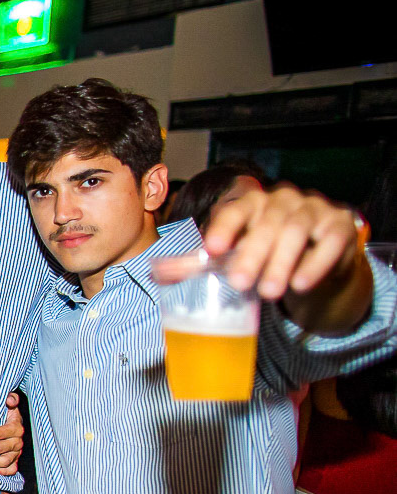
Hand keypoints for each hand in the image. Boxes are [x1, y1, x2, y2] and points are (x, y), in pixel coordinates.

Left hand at [0, 391, 23, 475]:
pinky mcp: (16, 461)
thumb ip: (11, 399)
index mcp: (16, 427)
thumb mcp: (9, 405)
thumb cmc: (6, 414)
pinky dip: (4, 472)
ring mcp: (17, 452)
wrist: (14, 425)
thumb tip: (10, 398)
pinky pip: (12, 469)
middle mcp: (18, 441)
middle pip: (0, 447)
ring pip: (5, 460)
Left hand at [162, 182, 363, 300]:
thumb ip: (197, 262)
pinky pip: (329, 241)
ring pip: (296, 231)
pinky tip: (301, 284)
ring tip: (268, 292)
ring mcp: (313, 210)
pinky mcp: (339, 227)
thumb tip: (155, 272)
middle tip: (238, 283)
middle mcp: (282, 201)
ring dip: (281, 262)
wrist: (316, 257)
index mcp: (252, 204)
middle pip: (266, 223)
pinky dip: (315, 263)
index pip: (235, 209)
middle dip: (251, 254)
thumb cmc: (266, 252)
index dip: (224, 227)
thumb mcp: (234, 254)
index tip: (211, 249)